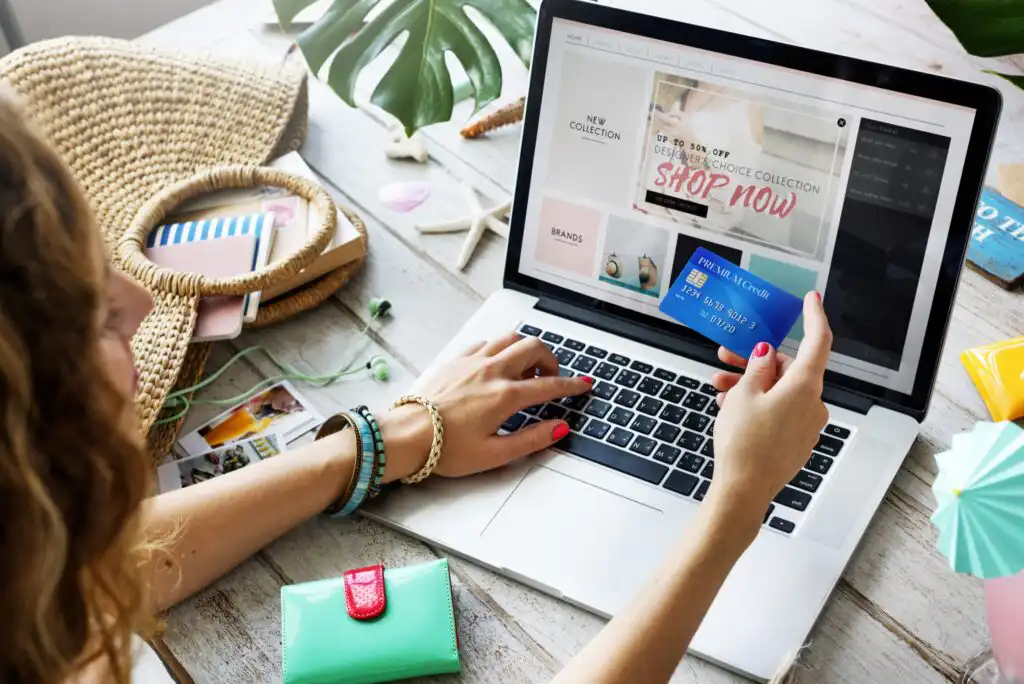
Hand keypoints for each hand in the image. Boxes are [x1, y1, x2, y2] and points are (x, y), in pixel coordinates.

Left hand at [379, 333, 591, 481]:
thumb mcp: (495, 454)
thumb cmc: (445, 449)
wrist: (405, 435)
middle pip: (533, 348)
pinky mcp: (455, 360)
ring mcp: (471, 362)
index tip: (583, 385)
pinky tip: (496, 364)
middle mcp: (491, 371)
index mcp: (504, 396)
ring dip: (525, 349)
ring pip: (510, 338)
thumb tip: (559, 428)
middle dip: (551, 360)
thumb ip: (532, 439)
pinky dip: (500, 348)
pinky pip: (485, 342)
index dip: (571, 385)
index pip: (549, 385)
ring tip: (525, 369)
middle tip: (551, 378)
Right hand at [705, 292, 832, 527]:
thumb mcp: (744, 395)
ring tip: (719, 388)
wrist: (743, 490)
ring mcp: (806, 425)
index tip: (811, 300)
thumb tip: (767, 355)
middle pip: (789, 369)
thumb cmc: (745, 444)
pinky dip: (757, 405)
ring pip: (779, 392)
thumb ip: (758, 368)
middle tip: (727, 355)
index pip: (817, 342)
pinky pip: (778, 412)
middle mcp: (812, 404)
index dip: (814, 317)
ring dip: (751, 385)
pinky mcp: (795, 442)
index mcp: (804, 387)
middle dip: (756, 361)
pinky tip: (730, 408)